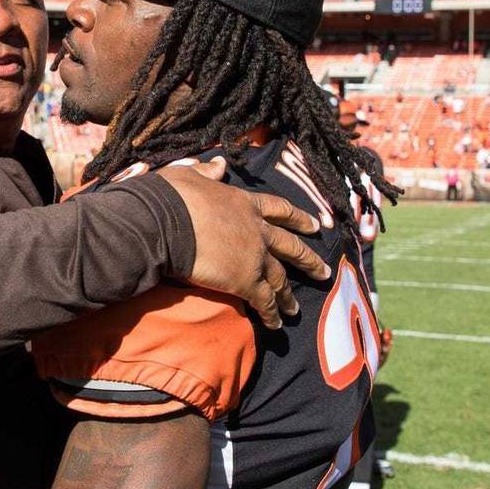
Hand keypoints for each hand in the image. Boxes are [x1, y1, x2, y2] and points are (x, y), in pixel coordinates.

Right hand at [158, 158, 330, 329]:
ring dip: (288, 296)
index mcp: (246, 204)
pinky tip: (276, 324)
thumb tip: (217, 164)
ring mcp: (254, 257)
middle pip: (291, 247)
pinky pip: (264, 301)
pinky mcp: (245, 281)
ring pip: (280, 279)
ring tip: (295, 309)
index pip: (280, 210)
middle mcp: (258, 230)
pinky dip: (272, 314)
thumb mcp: (190, 176)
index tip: (315, 226)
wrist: (166, 222)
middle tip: (323, 271)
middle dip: (308, 260)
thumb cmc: (173, 197)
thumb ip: (207, 172)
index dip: (298, 219)